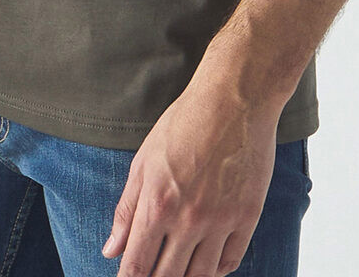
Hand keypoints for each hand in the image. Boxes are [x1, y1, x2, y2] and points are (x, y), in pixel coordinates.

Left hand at [100, 59, 280, 276]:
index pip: (137, 266)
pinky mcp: (247, 216)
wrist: (234, 99)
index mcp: (158, 204)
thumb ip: (126, 210)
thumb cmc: (184, 123)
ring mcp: (221, 220)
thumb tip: (111, 250)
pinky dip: (216, 271)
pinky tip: (206, 266)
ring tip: (177, 273)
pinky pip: (230, 261)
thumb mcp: (144, 161)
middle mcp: (189, 219)